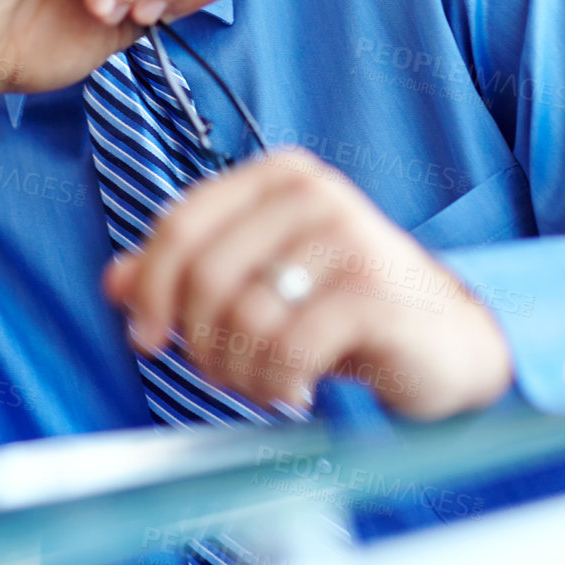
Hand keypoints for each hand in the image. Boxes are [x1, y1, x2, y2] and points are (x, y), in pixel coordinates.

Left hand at [103, 147, 512, 419]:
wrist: (449, 342)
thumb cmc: (347, 309)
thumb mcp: (264, 282)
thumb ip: (191, 274)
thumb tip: (115, 280)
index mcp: (280, 176)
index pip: (180, 224)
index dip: (149, 287)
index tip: (146, 337)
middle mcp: (314, 193)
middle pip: (204, 273)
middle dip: (198, 341)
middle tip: (224, 372)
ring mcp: (349, 236)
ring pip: (242, 314)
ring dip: (240, 370)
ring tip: (267, 379)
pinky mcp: (374, 292)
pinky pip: (288, 347)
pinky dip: (278, 383)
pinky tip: (297, 388)